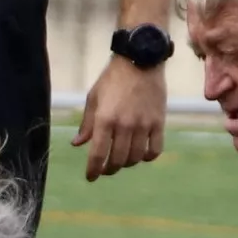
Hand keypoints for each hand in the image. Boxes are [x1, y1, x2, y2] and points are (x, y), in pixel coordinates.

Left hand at [75, 53, 164, 181]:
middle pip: (118, 160)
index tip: (91, 177)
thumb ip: (87, 124)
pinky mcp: (159, 123)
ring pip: (135, 158)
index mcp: (105, 119)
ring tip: (123, 160)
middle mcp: (124, 125)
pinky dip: (147, 157)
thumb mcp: (94, 98)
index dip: (93, 170)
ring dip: (127, 163)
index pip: (98, 154)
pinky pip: (155, 150)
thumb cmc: (113, 79)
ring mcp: (144, 125)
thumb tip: (78, 144)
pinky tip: (141, 154)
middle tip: (106, 168)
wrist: (140, 60)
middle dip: (109, 169)